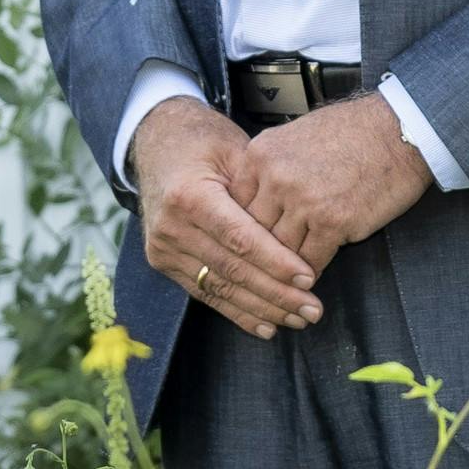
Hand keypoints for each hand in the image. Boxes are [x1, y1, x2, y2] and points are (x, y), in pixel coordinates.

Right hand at [131, 99, 325, 336]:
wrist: (156, 143)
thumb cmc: (204, 143)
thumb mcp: (235, 151)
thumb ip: (260, 189)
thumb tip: (298, 228)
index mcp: (189, 195)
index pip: (239, 238)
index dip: (275, 262)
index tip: (308, 278)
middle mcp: (171, 226)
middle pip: (232, 270)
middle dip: (276, 294)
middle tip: (312, 310)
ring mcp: (163, 248)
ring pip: (219, 288)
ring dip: (262, 309)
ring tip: (298, 320)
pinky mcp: (163, 262)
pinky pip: (204, 294)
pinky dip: (236, 312)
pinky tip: (265, 325)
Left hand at [228, 90, 429, 264]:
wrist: (399, 131)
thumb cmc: (352, 130)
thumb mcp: (293, 136)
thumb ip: (269, 167)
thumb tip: (254, 198)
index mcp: (261, 154)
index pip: (235, 206)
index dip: (241, 228)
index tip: (247, 244)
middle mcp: (275, 178)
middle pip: (253, 231)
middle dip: (261, 252)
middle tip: (263, 270)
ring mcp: (303, 202)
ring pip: (279, 251)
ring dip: (285, 267)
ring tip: (285, 279)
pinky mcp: (333, 222)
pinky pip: (310, 261)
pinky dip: (309, 272)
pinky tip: (310, 276)